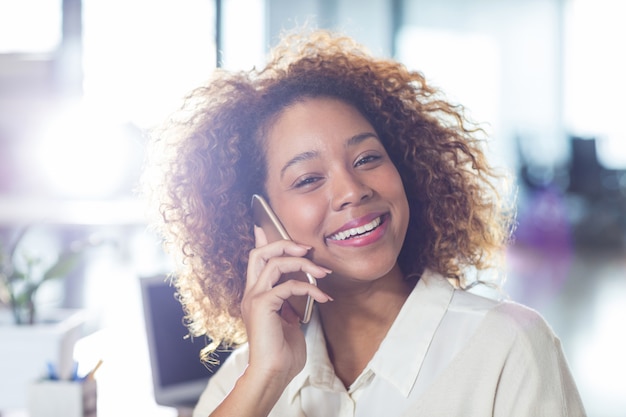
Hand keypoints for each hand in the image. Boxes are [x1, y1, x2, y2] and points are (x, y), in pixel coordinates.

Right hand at [241, 226, 331, 383]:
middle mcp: (250, 293)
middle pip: (259, 253)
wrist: (273, 374)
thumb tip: (301, 287)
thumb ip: (290, 302)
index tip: (268, 226)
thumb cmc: (282, 352)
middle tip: (306, 248)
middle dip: (284, 244)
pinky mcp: (263, 305)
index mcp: (254, 295)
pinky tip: (324, 297)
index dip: (263, 240)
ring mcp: (254, 298)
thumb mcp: (288, 320)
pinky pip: (288, 285)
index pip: (255, 259)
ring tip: (322, 272)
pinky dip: (310, 288)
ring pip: (274, 263)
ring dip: (303, 263)